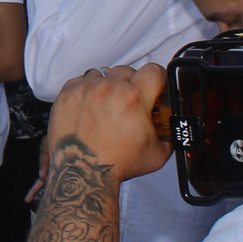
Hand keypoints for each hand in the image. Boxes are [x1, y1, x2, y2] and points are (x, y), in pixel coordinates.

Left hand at [45, 63, 171, 183]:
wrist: (83, 170)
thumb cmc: (117, 163)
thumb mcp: (158, 153)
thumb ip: (169, 132)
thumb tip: (173, 123)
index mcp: (134, 98)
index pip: (154, 70)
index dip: (158, 80)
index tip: (154, 88)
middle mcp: (110, 88)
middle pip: (128, 71)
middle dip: (132, 84)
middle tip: (129, 103)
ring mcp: (87, 88)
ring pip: (104, 74)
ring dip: (109, 86)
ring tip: (108, 105)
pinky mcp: (69, 92)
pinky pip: (83, 80)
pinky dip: (89, 90)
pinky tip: (92, 107)